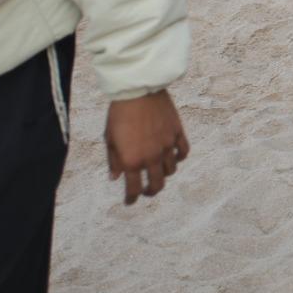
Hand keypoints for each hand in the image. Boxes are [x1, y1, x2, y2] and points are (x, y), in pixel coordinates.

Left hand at [105, 90, 189, 205]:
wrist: (138, 91)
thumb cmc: (119, 114)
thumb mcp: (109, 139)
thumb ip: (114, 160)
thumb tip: (116, 176)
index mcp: (131, 161)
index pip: (133, 189)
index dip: (131, 198)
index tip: (130, 201)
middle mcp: (151, 157)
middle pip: (156, 184)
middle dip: (151, 192)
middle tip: (147, 192)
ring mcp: (166, 146)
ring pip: (171, 170)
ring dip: (164, 175)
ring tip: (159, 172)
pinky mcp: (177, 133)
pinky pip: (183, 152)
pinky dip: (179, 158)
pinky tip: (174, 157)